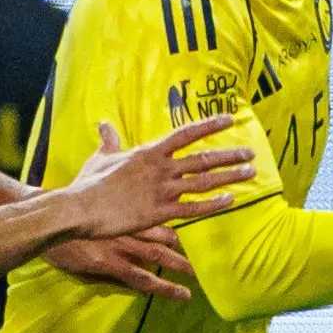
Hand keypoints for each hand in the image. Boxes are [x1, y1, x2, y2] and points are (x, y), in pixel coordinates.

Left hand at [49, 227, 195, 299]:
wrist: (49, 219)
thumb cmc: (61, 252)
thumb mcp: (81, 271)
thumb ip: (108, 278)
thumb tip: (133, 285)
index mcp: (110, 263)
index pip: (144, 279)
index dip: (166, 288)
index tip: (185, 295)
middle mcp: (120, 245)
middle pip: (155, 256)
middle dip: (177, 266)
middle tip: (196, 273)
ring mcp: (121, 227)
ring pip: (153, 235)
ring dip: (172, 243)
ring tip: (187, 250)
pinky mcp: (118, 213)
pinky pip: (142, 217)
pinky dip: (157, 222)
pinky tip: (169, 224)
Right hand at [66, 116, 255, 237]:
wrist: (83, 207)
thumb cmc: (90, 183)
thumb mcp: (101, 156)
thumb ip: (109, 140)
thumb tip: (103, 124)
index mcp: (149, 152)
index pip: (186, 133)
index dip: (209, 125)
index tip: (229, 120)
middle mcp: (161, 168)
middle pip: (203, 158)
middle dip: (229, 155)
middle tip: (250, 153)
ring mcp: (163, 190)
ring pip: (204, 181)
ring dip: (229, 177)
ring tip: (249, 173)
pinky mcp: (161, 213)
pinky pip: (193, 208)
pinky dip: (213, 204)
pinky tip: (230, 200)